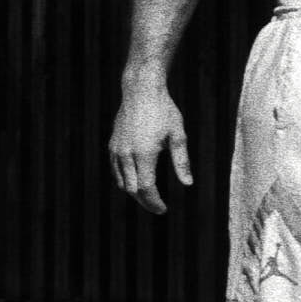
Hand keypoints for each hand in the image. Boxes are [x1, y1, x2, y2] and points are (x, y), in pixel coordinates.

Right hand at [109, 86, 190, 213]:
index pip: (146, 188)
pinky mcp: (112, 146)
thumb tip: (188, 184)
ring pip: (122, 182)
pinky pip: (116, 171)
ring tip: (150, 196)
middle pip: (132, 189)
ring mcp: (116, 150)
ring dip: (135, 193)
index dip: (154, 202)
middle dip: (145, 201)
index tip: (163, 210)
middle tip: (158, 207)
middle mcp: (126, 154)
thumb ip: (182, 161)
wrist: (140, 91)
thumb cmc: (164, 111)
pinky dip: (126, 181)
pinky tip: (137, 181)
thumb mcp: (178, 135)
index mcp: (144, 153)